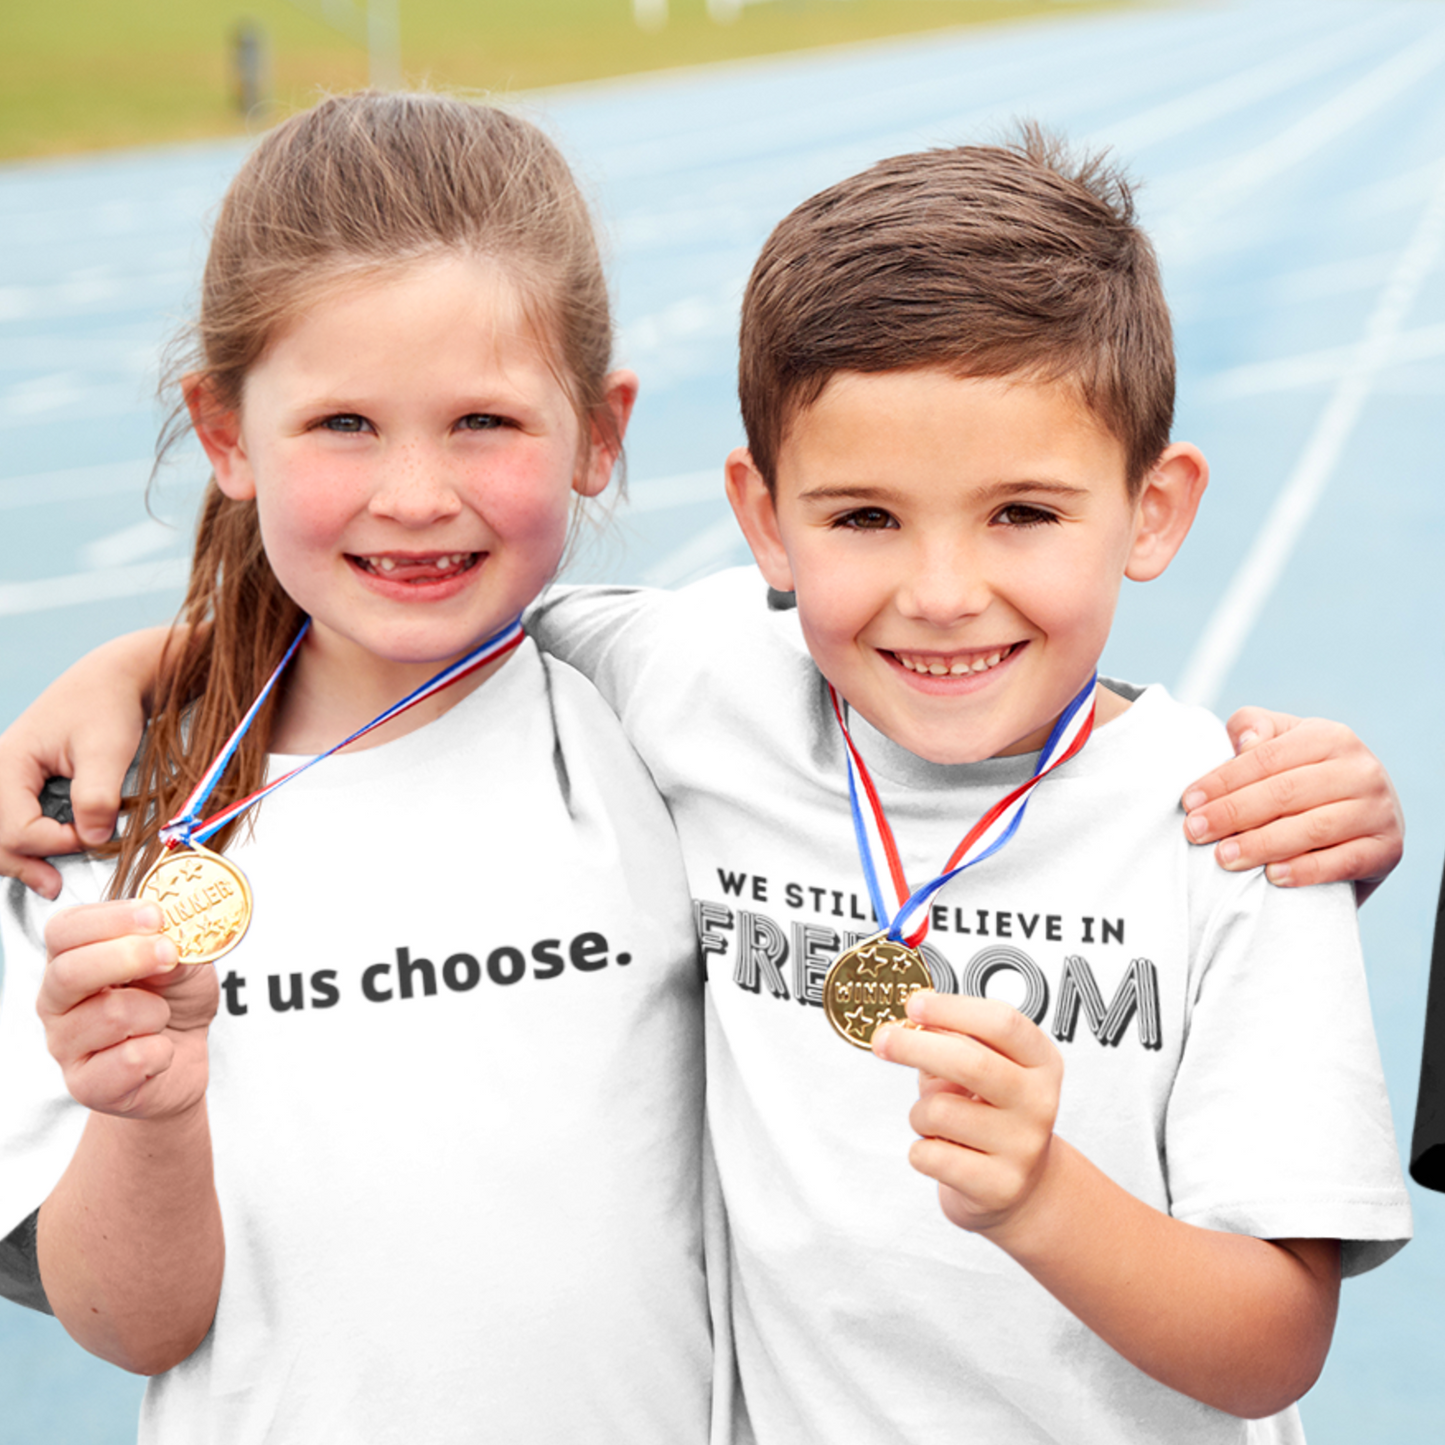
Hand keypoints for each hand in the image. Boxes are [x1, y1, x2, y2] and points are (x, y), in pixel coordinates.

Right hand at [0, 632, 157, 898]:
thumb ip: (97, 797)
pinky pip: (15, 821)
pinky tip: (48, 858)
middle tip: (54, 886)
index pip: (15, 825)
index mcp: (8, 762)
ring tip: (48, 881)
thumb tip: (91, 841)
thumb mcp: (109, 750)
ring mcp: (9, 779)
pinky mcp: (24, 785)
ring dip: (21, 858)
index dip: (53, 842)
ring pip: (0, 834)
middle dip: (23, 863)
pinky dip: (29, 842)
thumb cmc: (109, 706)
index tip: (91, 838)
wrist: (115, 681)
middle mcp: (0, 772)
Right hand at [39, 901, 218, 1119]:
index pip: (65, 930)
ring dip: (156, 1011)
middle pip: (70, 972)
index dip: (110, 919)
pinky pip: (130, 1060)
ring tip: (161, 1017)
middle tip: (169, 955)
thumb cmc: (175, 999)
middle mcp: (56, 1000)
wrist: (185, 1055)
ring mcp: (64, 1045)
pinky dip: (161, 1052)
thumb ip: (173, 943)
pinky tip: (158, 1050)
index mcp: (72, 958)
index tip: (155, 917)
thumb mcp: (184, 960)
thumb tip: (167, 939)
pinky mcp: (85, 1085)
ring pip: (111, 1015)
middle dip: (130, 958)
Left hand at [873, 990, 1062, 1240]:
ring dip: (918, 1113)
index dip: (954, 1009)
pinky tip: (940, 1152)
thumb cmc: (988, 1115)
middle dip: (916, 1047)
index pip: (1002, 1023)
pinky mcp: (999, 1186)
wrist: (1020, 1188)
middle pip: (973, 1063)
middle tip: (883, 1040)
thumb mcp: (981, 1072)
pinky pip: (931, 1155)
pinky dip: (920, 1150)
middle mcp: (1039, 1102)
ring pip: (941, 1112)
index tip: (914, 1004)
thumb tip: (910, 1027)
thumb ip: (953, 1045)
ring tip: (932, 1123)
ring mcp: (1023, 1147)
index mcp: (1041, 1062)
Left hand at [1180, 708, 1402, 900]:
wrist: (1362, 817)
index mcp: (1331, 737)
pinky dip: (1306, 870)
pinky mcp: (1387, 850)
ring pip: (1312, 828)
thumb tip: (1245, 743)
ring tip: (1223, 857)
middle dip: (1233, 813)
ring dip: (1262, 844)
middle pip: (1285, 793)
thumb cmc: (1304, 776)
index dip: (1223, 780)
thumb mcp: (1281, 742)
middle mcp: (1361, 770)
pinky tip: (1272, 876)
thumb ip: (1254, 729)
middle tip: (1195, 832)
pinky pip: (1344, 862)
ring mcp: (1378, 811)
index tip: (1189, 802)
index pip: (1266, 758)